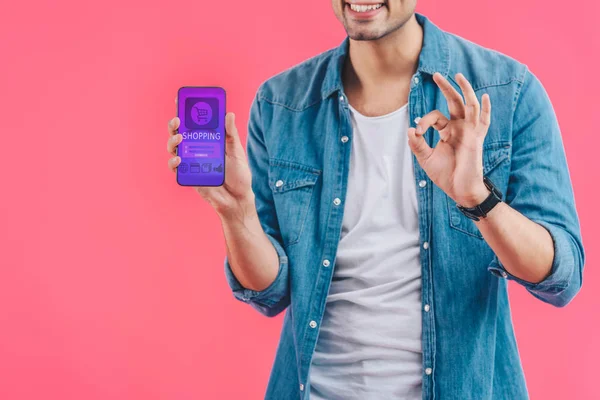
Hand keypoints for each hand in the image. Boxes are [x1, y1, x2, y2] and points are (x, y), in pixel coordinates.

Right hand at [167, 96, 254, 217]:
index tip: (180, 99)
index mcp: (207, 141)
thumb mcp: (236, 152)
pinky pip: (175, 167)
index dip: (185, 111)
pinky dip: (174, 162)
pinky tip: (179, 158)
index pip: (193, 123)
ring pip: (173, 148)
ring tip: (180, 137)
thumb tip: (229, 114)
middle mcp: (196, 150)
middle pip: (179, 133)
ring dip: (172, 141)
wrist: (237, 199)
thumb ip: (231, 134)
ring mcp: (190, 162)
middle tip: (178, 119)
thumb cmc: (238, 175)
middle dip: (174, 124)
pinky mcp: (188, 176)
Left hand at [407, 72, 490, 207]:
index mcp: (447, 131)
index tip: (417, 133)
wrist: (460, 190)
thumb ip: (417, 144)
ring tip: (458, 76)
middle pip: (454, 102)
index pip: (435, 117)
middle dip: (446, 87)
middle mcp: (459, 128)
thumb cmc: (445, 175)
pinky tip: (483, 97)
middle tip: (436, 74)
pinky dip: (484, 109)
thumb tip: (410, 129)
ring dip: (464, 90)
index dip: (424, 122)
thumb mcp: (426, 158)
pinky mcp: (476, 139)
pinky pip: (483, 121)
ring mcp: (469, 131)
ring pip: (469, 105)